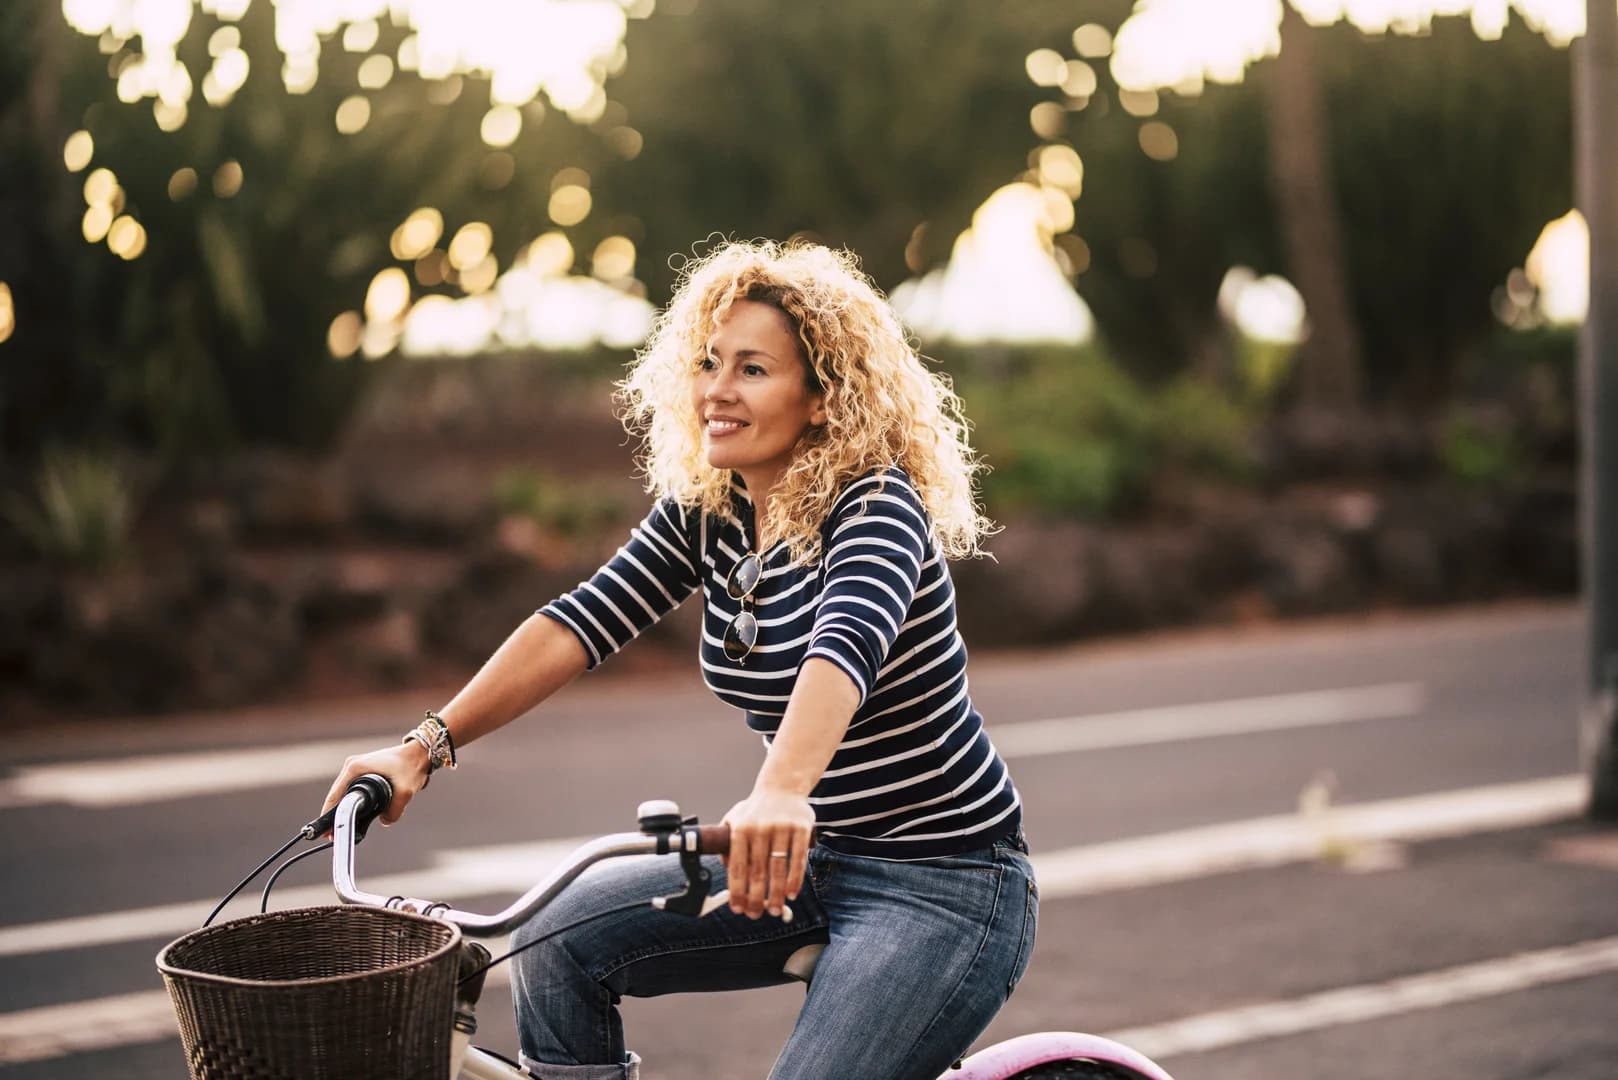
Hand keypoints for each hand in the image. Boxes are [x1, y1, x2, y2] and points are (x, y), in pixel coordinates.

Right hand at [319, 740, 430, 830]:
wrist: (421, 753)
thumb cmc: (412, 766)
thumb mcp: (405, 792)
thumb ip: (394, 811)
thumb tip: (384, 821)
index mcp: (355, 768)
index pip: (335, 795)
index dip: (329, 815)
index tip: (327, 832)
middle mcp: (353, 766)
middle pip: (337, 796)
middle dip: (336, 815)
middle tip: (333, 836)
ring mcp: (358, 768)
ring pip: (346, 794)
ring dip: (345, 810)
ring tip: (341, 829)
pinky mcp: (365, 772)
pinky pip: (355, 791)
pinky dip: (354, 803)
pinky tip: (354, 816)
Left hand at [721, 786, 814, 918]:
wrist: (783, 785)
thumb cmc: (756, 809)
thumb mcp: (734, 819)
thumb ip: (726, 843)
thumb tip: (726, 870)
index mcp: (740, 829)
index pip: (736, 867)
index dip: (737, 891)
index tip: (737, 909)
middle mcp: (759, 829)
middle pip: (757, 872)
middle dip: (756, 898)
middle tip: (756, 915)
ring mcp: (781, 828)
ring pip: (778, 868)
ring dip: (777, 894)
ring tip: (775, 910)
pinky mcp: (801, 828)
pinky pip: (798, 859)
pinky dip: (795, 879)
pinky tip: (792, 893)